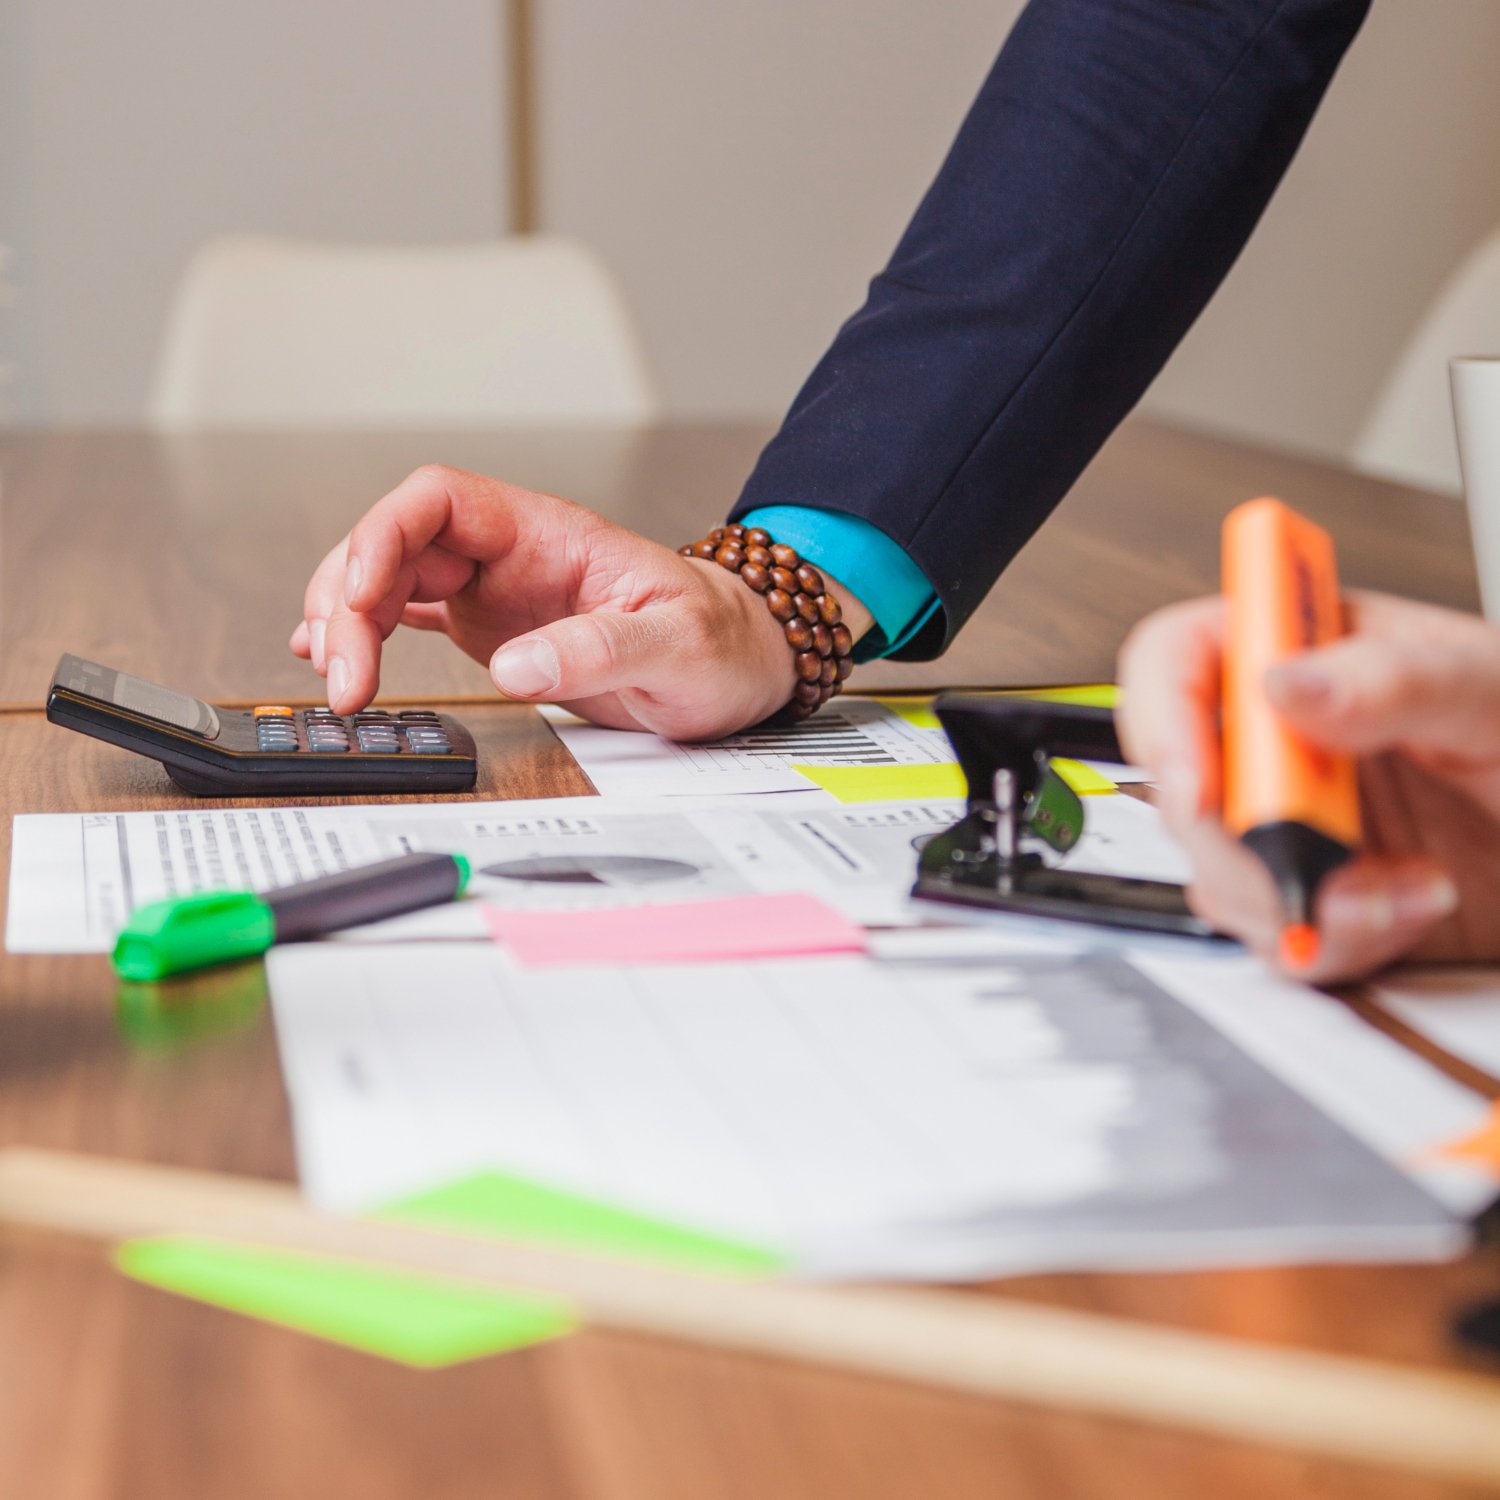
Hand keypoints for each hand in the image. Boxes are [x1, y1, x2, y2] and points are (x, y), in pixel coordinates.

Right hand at [290, 465, 866, 739]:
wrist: (743, 661)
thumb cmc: (722, 641)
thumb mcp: (678, 648)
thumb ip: (601, 650)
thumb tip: (514, 667)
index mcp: (549, 534)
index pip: (439, 500)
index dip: (382, 536)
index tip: (359, 598)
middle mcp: (512, 555)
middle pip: (397, 545)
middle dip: (350, 600)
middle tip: (344, 679)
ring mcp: (499, 592)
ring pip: (392, 581)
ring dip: (349, 621)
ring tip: (334, 677)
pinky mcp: (496, 631)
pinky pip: (412, 617)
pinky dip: (368, 635)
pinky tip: (337, 656)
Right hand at [1116, 590, 1499, 982]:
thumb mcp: (1491, 691)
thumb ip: (1393, 678)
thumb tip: (1286, 682)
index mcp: (1312, 653)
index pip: (1179, 658)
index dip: (1161, 716)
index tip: (1199, 784)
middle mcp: (1287, 738)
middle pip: (1181, 785)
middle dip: (1240, 838)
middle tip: (1314, 854)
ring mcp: (1297, 824)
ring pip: (1216, 875)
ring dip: (1298, 897)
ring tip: (1394, 887)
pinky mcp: (1319, 898)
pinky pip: (1275, 936)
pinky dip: (1337, 940)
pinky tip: (1405, 909)